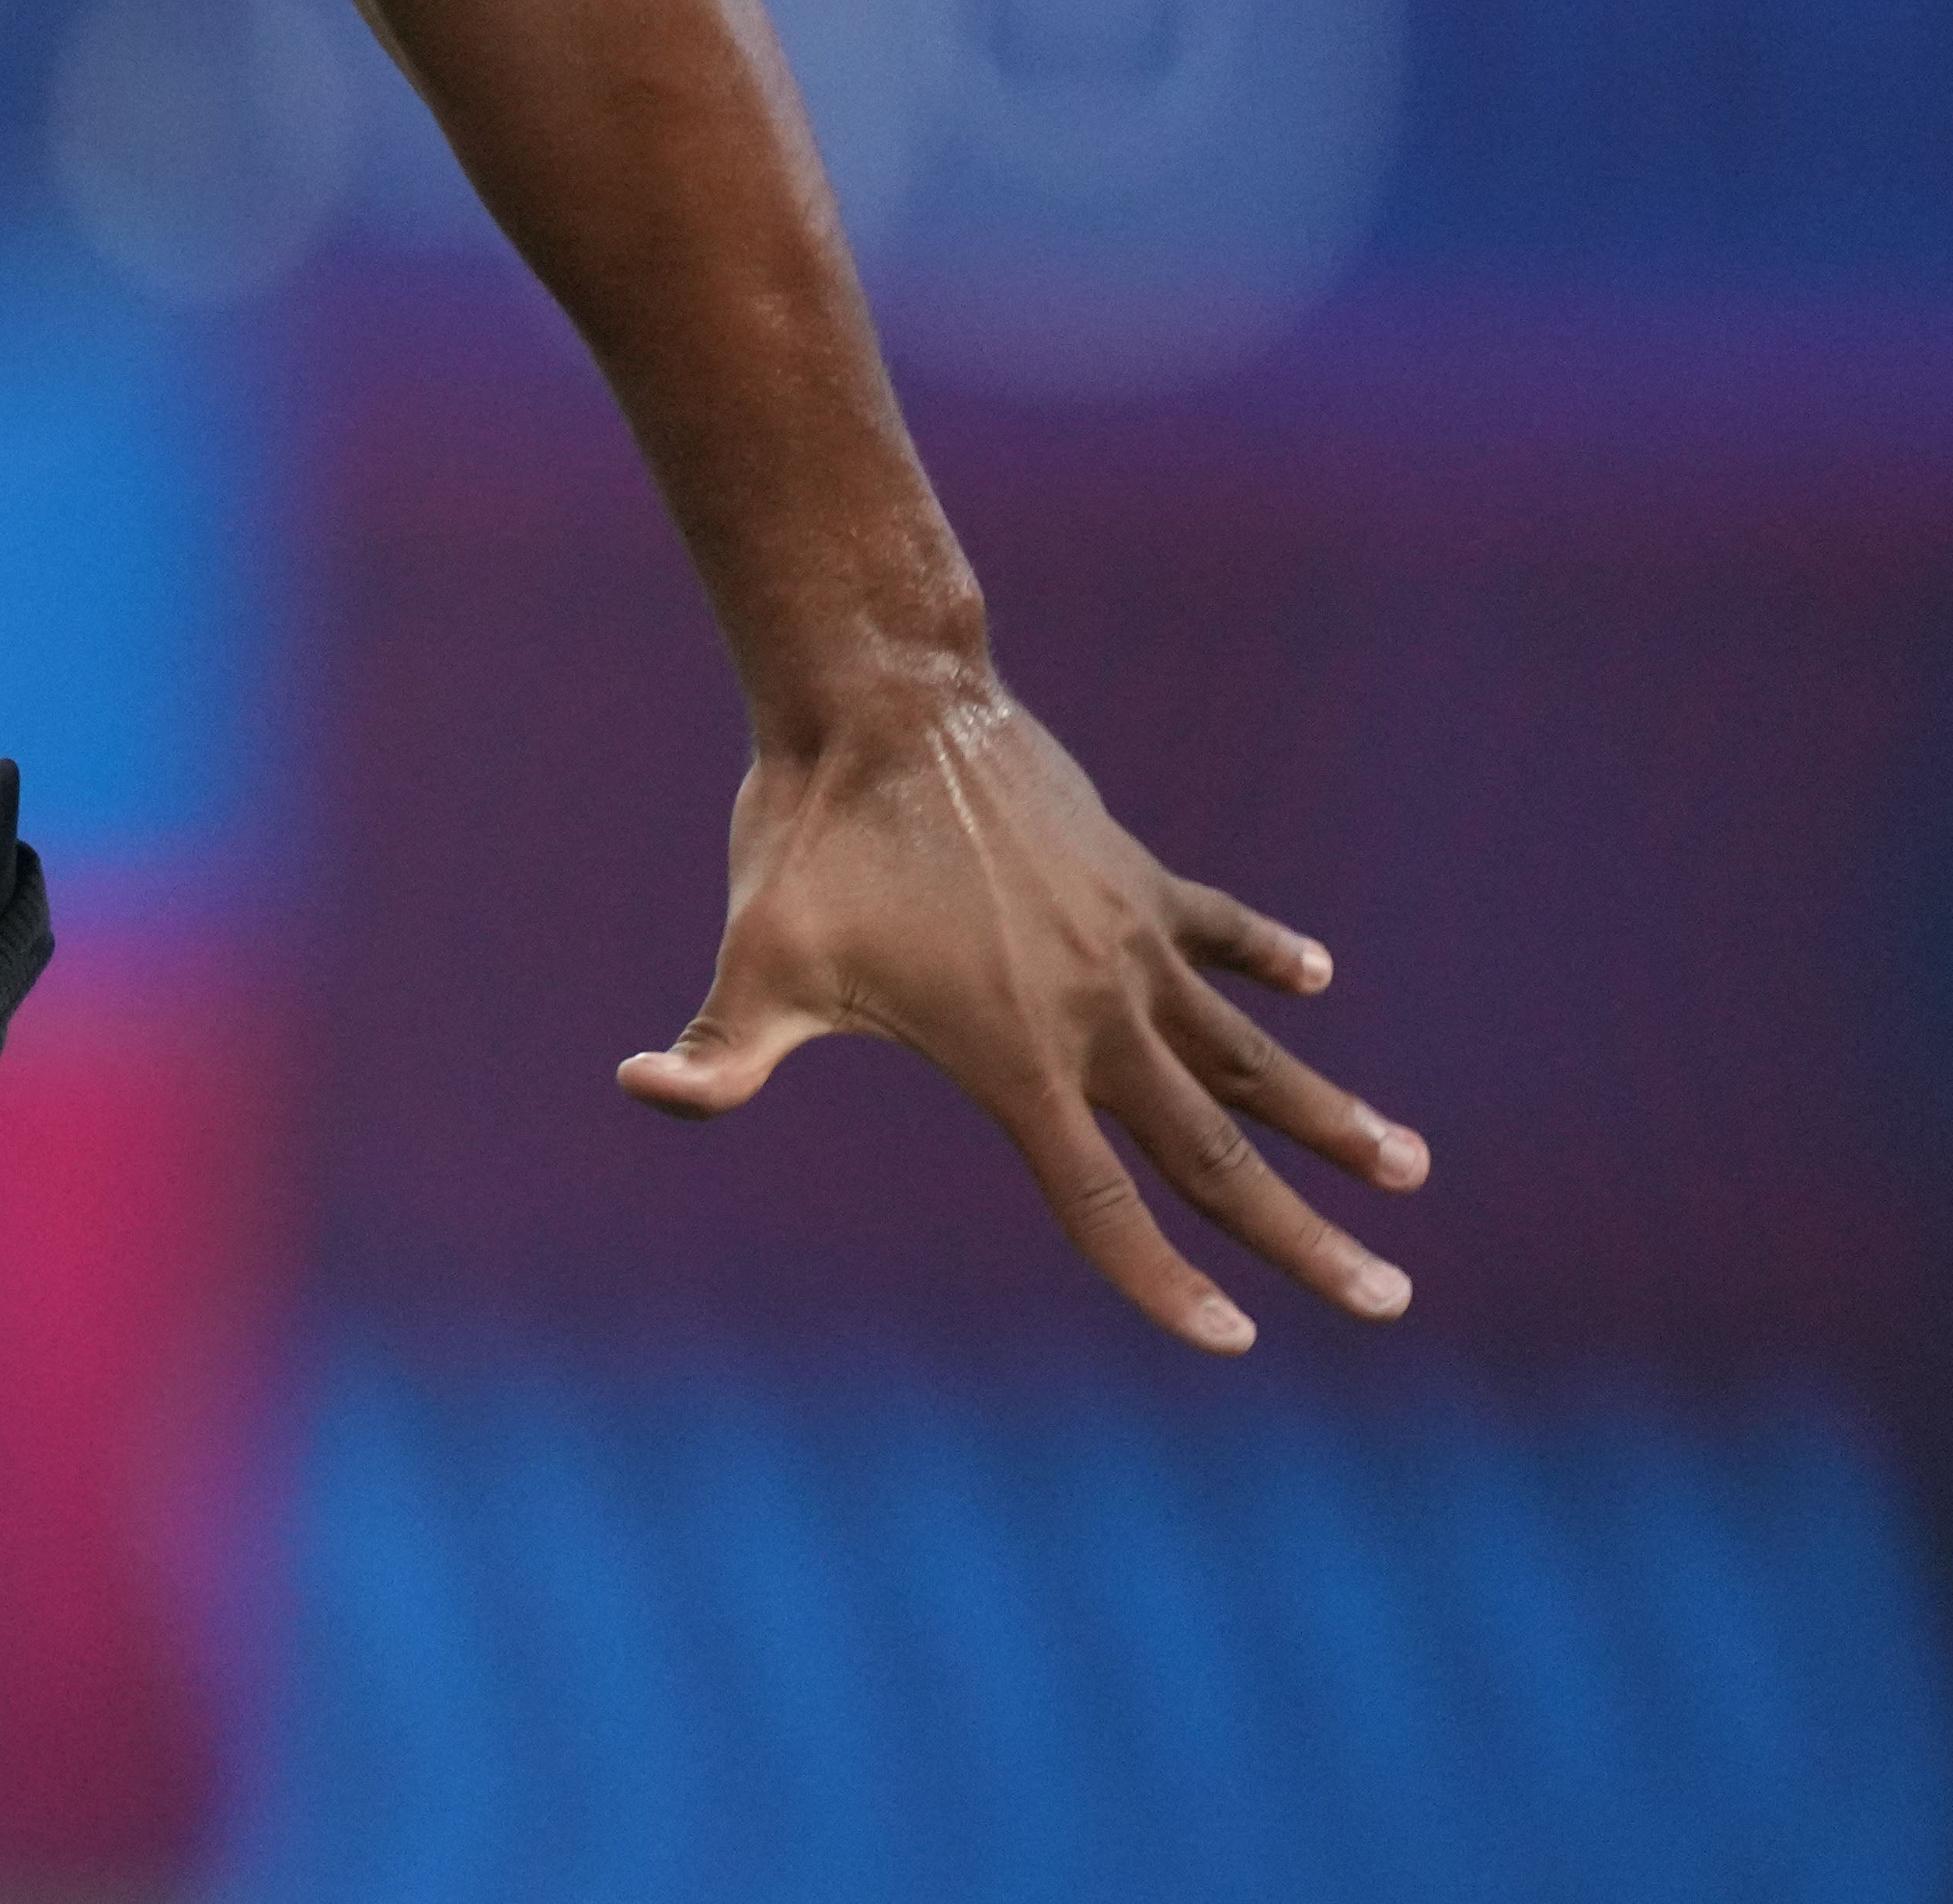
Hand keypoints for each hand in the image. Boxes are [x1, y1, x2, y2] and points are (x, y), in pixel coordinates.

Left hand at [617, 685, 1429, 1351]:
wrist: (886, 705)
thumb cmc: (811, 842)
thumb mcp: (755, 961)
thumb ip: (715, 1056)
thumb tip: (639, 1090)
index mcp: (1018, 1059)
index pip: (1103, 1205)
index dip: (1161, 1282)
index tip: (1230, 1341)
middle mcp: (1097, 1013)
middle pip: (1215, 1153)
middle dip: (1303, 1238)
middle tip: (1389, 1299)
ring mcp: (1128, 940)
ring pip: (1248, 1052)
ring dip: (1328, 1115)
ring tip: (1408, 1171)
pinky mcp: (1134, 875)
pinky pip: (1217, 929)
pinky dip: (1267, 956)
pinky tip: (1315, 980)